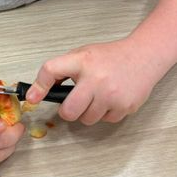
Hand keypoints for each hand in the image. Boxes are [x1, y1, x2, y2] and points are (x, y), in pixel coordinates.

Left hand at [26, 38, 160, 124]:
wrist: (143, 56)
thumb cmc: (109, 57)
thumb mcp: (82, 55)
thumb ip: (62, 71)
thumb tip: (40, 93)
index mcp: (83, 62)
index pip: (51, 71)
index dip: (38, 87)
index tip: (32, 99)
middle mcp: (97, 79)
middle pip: (69, 111)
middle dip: (69, 111)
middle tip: (74, 103)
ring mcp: (112, 95)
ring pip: (87, 119)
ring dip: (88, 113)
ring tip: (96, 97)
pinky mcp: (125, 106)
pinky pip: (106, 120)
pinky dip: (105, 113)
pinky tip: (111, 99)